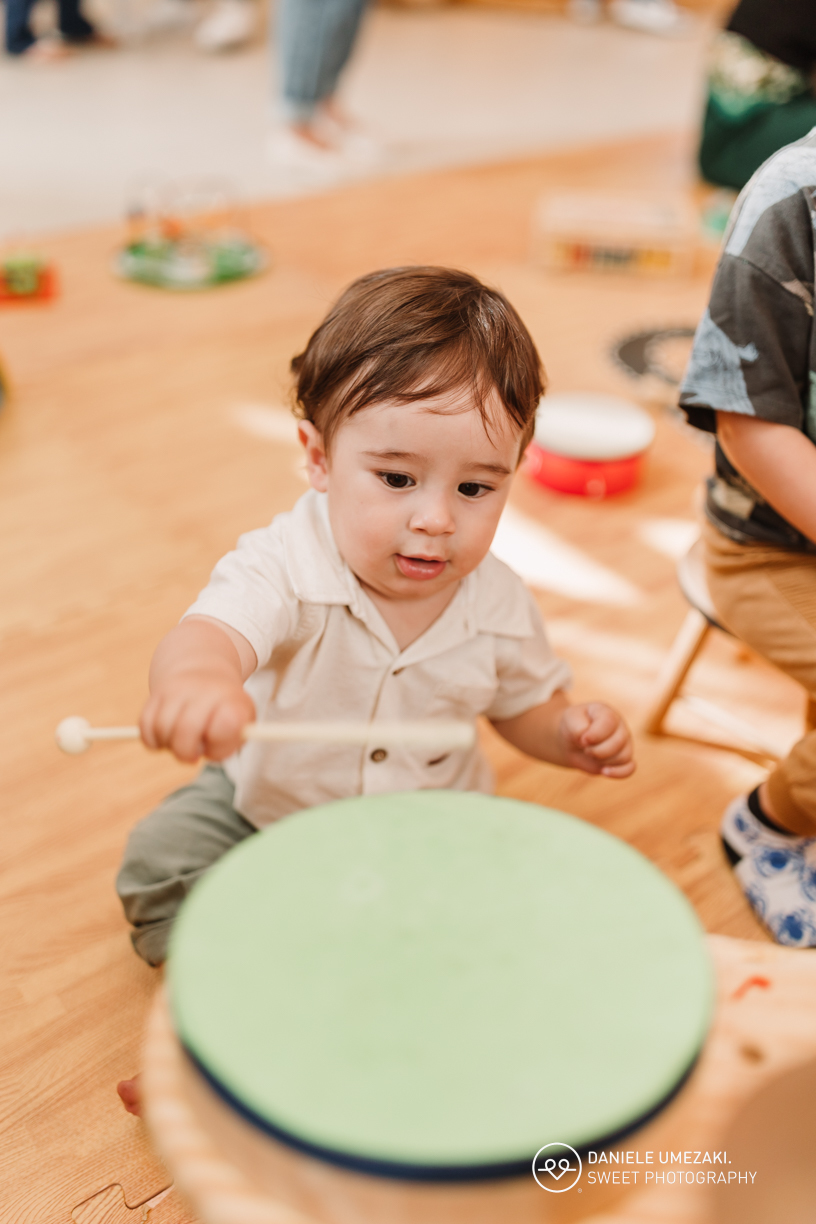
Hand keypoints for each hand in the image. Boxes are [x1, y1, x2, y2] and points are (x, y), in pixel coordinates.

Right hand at [140, 669, 255, 762]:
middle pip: (186, 729)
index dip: (219, 742)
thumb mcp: (242, 725)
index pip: (227, 724)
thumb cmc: (224, 710)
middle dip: (186, 752)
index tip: (217, 742)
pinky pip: (146, 726)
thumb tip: (209, 750)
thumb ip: (231, 744)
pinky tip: (168, 736)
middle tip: (193, 753)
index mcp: (231, 699)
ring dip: (169, 745)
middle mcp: (204, 689)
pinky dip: (154, 740)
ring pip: (161, 729)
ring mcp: (178, 689)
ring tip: (182, 740)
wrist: (204, 670)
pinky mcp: (157, 692)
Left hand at [556, 702, 634, 777]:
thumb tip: (587, 739)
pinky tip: (604, 771)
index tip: (582, 740)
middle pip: (618, 742)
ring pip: (624, 756)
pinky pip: (630, 768)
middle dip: (598, 751)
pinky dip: (618, 772)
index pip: (609, 722)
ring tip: (591, 755)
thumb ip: (577, 727)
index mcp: (607, 713)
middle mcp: (619, 726)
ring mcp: (624, 742)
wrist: (571, 742)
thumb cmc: (572, 727)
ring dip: (604, 761)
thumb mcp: (569, 720)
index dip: (596, 734)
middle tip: (585, 749)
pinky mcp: (623, 759)